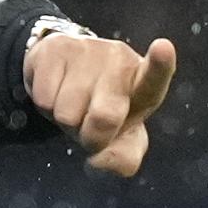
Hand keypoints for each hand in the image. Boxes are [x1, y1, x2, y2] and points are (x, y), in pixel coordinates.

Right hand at [23, 33, 176, 176]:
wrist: (64, 74)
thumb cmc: (101, 109)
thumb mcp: (121, 139)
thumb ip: (124, 159)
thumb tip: (99, 159)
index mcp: (143, 82)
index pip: (155, 76)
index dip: (160, 64)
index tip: (163, 48)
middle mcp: (119, 59)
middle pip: (104, 117)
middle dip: (91, 137)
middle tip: (90, 127)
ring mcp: (86, 50)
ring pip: (67, 113)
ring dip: (66, 120)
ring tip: (72, 104)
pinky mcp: (55, 48)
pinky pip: (44, 99)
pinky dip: (46, 107)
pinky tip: (56, 91)